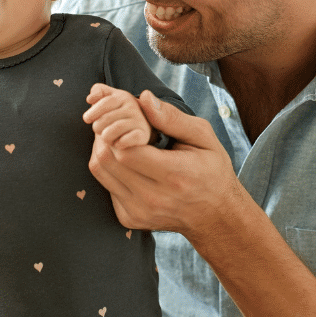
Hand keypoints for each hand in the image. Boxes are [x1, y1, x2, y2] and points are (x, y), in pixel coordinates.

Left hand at [87, 90, 248, 239]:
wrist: (215, 216)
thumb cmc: (212, 171)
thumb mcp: (203, 137)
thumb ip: (172, 118)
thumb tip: (144, 98)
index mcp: (174, 175)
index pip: (127, 149)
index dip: (119, 127)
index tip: (127, 118)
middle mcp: (153, 198)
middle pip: (107, 158)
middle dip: (106, 134)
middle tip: (117, 122)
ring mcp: (138, 211)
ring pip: (100, 171)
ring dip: (104, 148)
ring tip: (119, 138)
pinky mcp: (129, 218)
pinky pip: (105, 185)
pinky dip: (110, 168)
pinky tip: (126, 161)